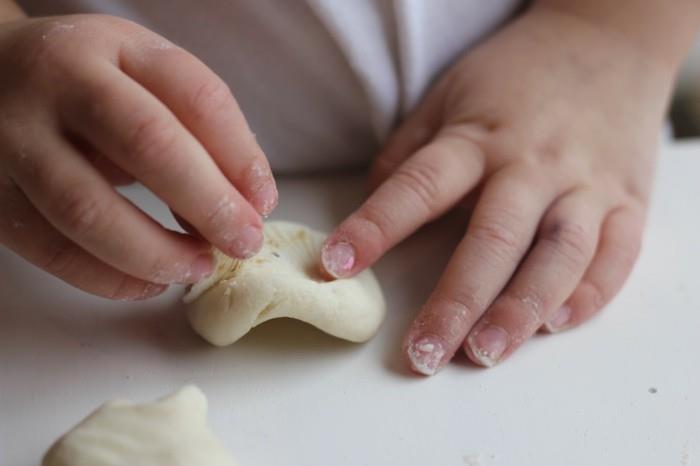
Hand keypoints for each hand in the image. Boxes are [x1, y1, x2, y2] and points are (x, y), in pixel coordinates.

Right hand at [0, 15, 276, 299]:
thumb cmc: (90, 84)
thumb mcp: (146, 81)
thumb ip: (198, 132)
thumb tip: (245, 205)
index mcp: (115, 48)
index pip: (194, 95)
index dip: (240, 155)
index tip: (264, 203)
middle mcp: (59, 84)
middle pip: (147, 144)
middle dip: (209, 203)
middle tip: (244, 242)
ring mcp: (14, 138)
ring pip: (88, 209)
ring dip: (157, 252)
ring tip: (198, 267)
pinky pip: (49, 249)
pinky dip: (108, 278)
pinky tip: (149, 283)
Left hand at [321, 7, 675, 372]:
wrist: (608, 42)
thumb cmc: (516, 75)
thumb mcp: (449, 95)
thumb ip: (410, 152)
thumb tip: (371, 204)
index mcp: (479, 137)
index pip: (420, 186)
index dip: (376, 227)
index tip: (336, 265)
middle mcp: (533, 164)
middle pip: (493, 239)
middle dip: (456, 302)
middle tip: (424, 354)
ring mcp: (586, 184)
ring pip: (558, 255)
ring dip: (521, 311)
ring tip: (485, 353)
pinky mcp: (628, 200)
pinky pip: (616, 255)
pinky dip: (590, 294)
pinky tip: (556, 324)